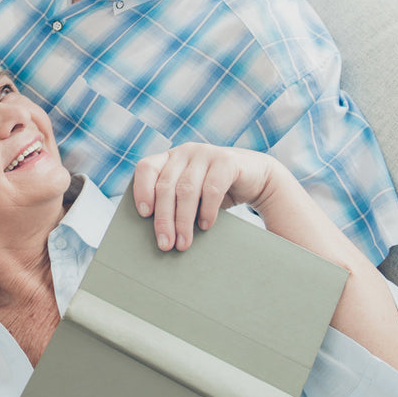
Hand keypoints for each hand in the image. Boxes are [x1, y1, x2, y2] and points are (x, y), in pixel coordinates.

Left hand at [132, 143, 275, 250]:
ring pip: (186, 189)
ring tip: (183, 243)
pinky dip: (206, 211)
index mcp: (170, 158)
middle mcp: (185, 152)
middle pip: (166, 186)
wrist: (256, 178)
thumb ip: (173, 202)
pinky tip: (205, 226)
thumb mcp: (191, 194)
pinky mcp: (227, 161)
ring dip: (183, 220)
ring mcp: (206, 153)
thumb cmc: (215, 191)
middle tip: (165, 244)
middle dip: (164, 218)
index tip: (143, 214)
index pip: (146, 168)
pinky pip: (211, 188)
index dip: (142, 189)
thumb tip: (157, 235)